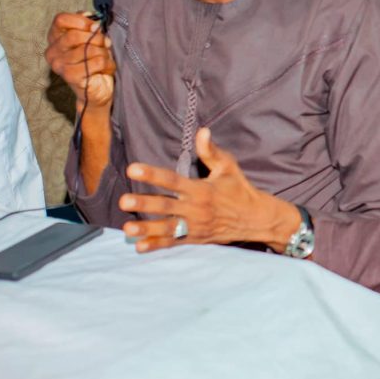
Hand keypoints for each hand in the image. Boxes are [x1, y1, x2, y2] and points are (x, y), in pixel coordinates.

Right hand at [44, 12, 115, 108]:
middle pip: (75, 35)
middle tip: (106, 44)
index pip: (61, 19)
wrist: (97, 89)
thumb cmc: (94, 61)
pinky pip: (95, 62)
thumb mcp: (92, 39)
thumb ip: (88, 25)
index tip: (95, 27)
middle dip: (97, 38)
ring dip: (104, 52)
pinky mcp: (70, 76)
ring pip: (88, 49)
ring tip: (106, 58)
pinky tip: (106, 68)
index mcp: (54, 39)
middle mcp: (52, 51)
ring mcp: (59, 65)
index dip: (82, 21)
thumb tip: (89, 15)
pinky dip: (107, 63)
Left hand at [118, 127, 299, 252]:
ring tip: (128, 228)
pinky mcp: (196, 238)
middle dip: (144, 204)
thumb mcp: (228, 167)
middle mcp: (197, 208)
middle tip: (123, 201)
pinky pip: (175, 243)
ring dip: (147, 229)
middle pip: (166, 206)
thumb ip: (211, 151)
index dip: (153, 174)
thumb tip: (202, 131)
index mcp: (202, 189)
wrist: (256, 218)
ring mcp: (196, 225)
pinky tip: (139, 247)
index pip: (173, 180)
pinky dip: (157, 245)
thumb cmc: (239, 189)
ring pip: (168, 228)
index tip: (133, 169)